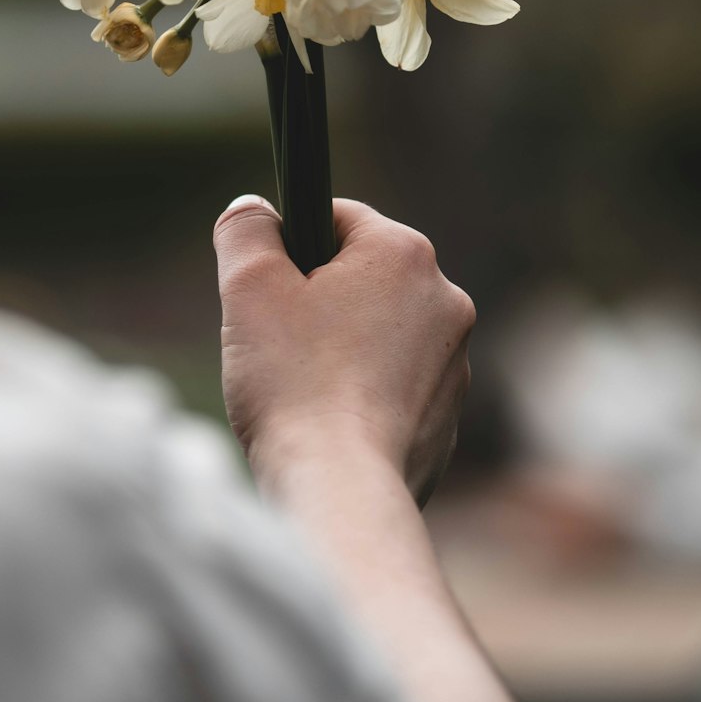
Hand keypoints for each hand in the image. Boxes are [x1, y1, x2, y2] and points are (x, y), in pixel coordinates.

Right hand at [213, 196, 474, 503]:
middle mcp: (445, 299)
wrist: (339, 490)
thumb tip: (251, 211)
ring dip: (340, 348)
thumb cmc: (294, 383)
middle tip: (278, 342)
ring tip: (303, 388)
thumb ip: (246, 230)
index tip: (268, 290)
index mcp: (404, 254)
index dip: (291, 248)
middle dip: (317, 300)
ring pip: (377, 331)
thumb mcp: (249, 287)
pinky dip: (361, 396)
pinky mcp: (447, 416)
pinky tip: (329, 422)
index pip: (337, 218)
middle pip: (360, 276)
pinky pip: (393, 386)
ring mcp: (454, 362)